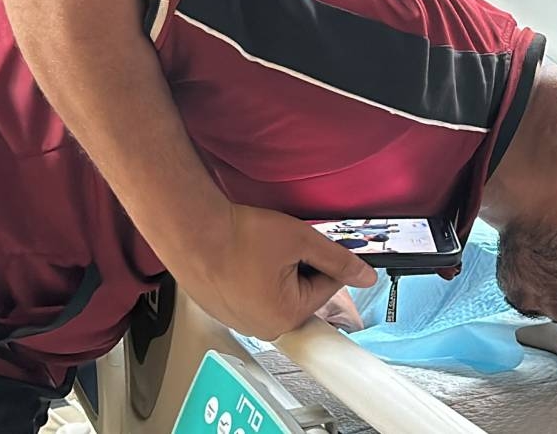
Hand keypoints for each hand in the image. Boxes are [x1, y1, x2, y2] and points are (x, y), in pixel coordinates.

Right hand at [182, 204, 377, 339]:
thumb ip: (338, 259)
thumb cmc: (238, 236)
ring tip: (257, 250)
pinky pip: (253, 294)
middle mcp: (263, 326)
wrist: (190, 229)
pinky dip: (253, 276)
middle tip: (279, 245)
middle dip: (298, 267)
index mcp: (286, 316)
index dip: (322, 258)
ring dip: (276, 271)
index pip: (327, 287)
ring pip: (278, 292)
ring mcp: (240, 321)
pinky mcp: (223, 310)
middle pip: (303, 292)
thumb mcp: (301, 240)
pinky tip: (243, 258)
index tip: (310, 243)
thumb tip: (365, 275)